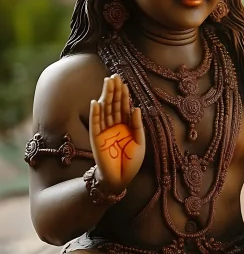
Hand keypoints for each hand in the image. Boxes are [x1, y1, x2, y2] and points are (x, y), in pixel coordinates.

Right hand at [89, 74, 145, 193]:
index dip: (123, 94)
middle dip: (113, 91)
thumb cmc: (131, 161)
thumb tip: (136, 107)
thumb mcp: (139, 141)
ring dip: (105, 97)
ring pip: (104, 110)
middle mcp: (114, 126)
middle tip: (113, 76)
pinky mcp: (96, 139)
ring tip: (106, 83)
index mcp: (125, 126)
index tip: (123, 81)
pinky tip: (96, 102)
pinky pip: (95, 124)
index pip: (123, 106)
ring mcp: (104, 131)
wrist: (121, 178)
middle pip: (113, 105)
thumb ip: (137, 125)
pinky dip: (95, 113)